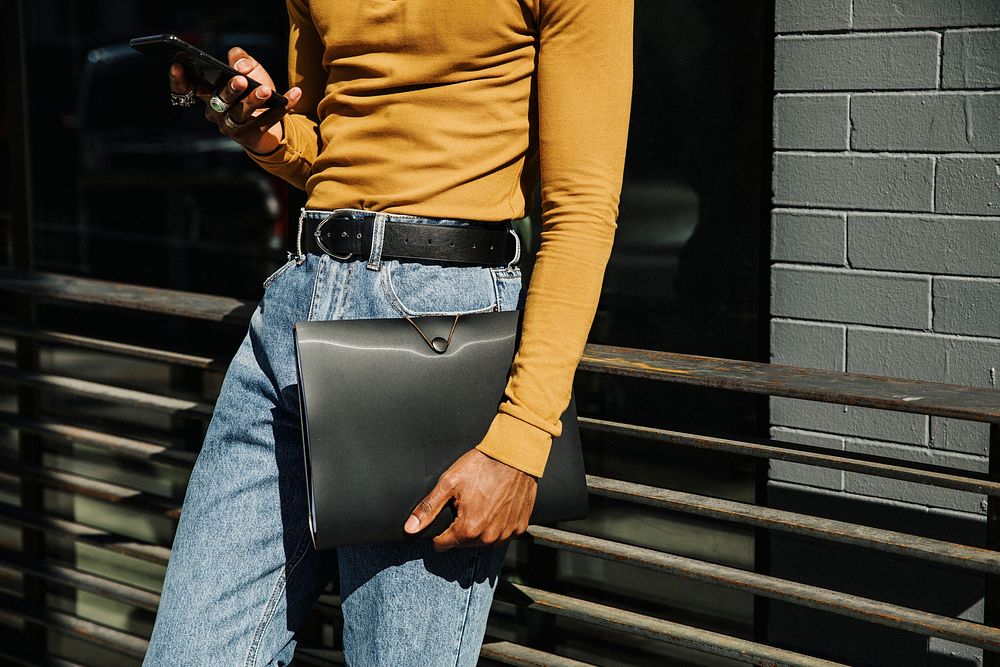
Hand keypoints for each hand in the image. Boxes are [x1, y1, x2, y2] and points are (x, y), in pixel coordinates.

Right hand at [168, 46, 302, 153]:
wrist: (272, 121)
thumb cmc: (254, 91)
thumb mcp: (248, 70)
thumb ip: (240, 59)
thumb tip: (241, 65)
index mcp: (208, 94)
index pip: (186, 89)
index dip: (179, 79)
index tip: (178, 66)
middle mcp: (216, 112)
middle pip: (220, 100)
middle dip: (230, 89)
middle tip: (241, 80)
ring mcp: (232, 127)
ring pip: (241, 113)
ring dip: (254, 100)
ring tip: (266, 90)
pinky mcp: (251, 137)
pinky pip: (267, 121)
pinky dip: (282, 107)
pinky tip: (294, 93)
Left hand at [404, 449, 537, 551]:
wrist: (515, 455)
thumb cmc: (481, 465)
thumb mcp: (449, 483)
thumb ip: (428, 508)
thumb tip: (409, 529)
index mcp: (469, 529)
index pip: (442, 545)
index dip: (439, 531)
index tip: (445, 514)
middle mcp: (489, 537)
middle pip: (463, 543)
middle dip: (460, 528)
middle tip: (464, 503)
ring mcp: (507, 533)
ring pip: (484, 540)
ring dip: (479, 528)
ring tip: (481, 503)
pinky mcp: (520, 527)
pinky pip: (503, 534)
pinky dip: (498, 524)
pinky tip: (497, 506)